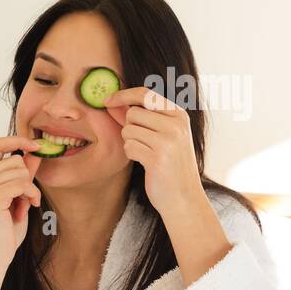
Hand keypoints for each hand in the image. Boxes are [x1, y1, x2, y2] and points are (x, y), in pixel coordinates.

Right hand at [0, 135, 43, 278]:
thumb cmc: (3, 231)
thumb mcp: (16, 197)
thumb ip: (22, 175)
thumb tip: (34, 153)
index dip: (17, 140)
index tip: (35, 146)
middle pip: (15, 159)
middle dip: (26, 179)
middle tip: (23, 200)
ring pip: (20, 170)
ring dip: (29, 189)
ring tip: (22, 207)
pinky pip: (23, 183)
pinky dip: (31, 195)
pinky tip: (26, 209)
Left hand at [104, 87, 207, 220]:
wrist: (183, 196)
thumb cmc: (169, 164)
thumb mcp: (164, 134)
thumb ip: (142, 117)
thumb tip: (112, 102)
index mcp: (179, 114)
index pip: (145, 94)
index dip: (123, 95)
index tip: (107, 100)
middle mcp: (176, 124)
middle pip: (133, 113)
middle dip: (129, 127)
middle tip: (142, 141)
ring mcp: (168, 141)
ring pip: (128, 130)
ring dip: (130, 142)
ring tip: (146, 152)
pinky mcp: (157, 158)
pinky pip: (129, 147)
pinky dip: (131, 154)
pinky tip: (145, 162)